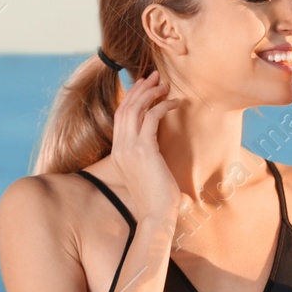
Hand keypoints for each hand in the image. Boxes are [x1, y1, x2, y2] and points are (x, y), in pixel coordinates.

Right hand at [109, 71, 181, 223]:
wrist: (156, 214)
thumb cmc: (156, 197)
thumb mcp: (146, 171)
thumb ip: (145, 155)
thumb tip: (156, 143)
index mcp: (117, 153)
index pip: (120, 116)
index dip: (132, 98)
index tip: (145, 86)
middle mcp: (119, 148)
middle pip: (125, 108)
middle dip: (140, 89)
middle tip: (155, 76)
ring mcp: (129, 148)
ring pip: (135, 109)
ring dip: (150, 93)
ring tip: (165, 84)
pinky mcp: (143, 149)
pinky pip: (151, 118)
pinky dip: (162, 106)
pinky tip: (175, 103)